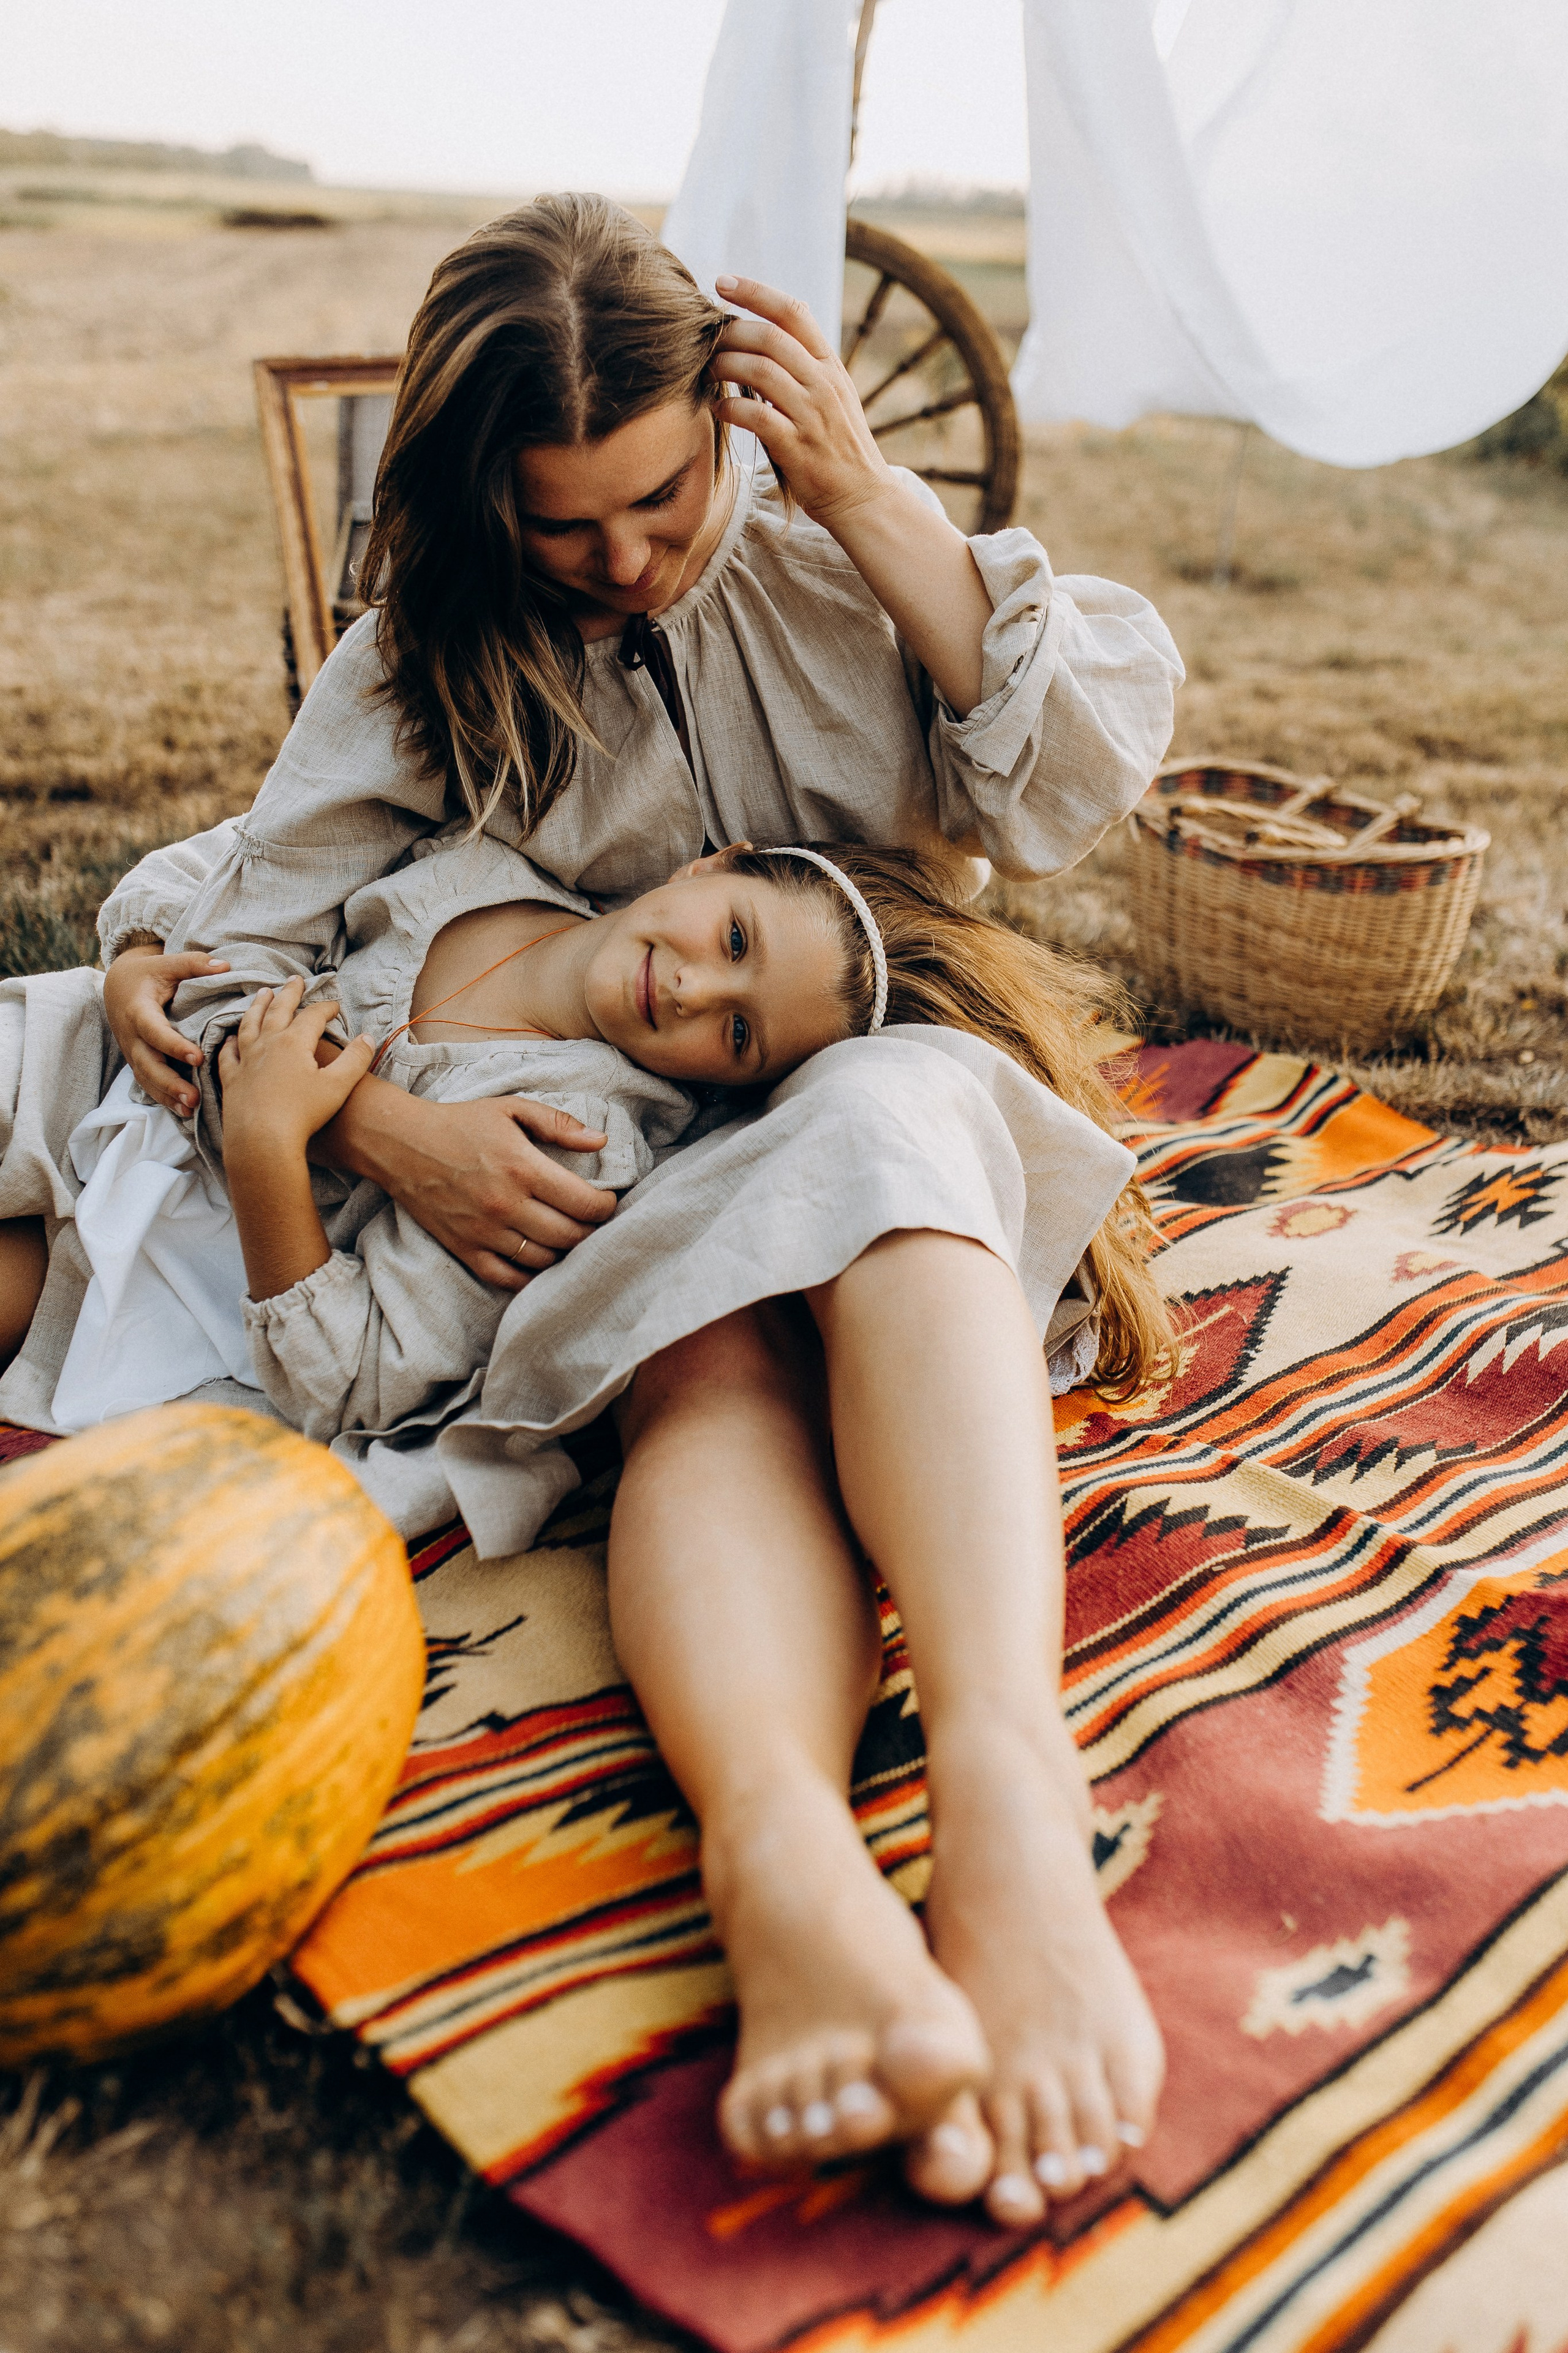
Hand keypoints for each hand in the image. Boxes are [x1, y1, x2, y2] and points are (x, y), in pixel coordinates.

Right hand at [103, 945, 230, 1115]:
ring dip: (167, 1097)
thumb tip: (224, 965)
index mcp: (138, 1011)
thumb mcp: (166, 963)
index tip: (197, 1057)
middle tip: (194, 1098)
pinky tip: (184, 1112)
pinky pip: (148, 1084)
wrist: (118, 986)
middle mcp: (132, 1036)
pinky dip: (163, 1099)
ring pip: (146, 1079)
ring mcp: (133, 1052)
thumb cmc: (147, 974)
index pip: (154, 1032)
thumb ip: (193, 964)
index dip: (174, 1046)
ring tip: (190, 1110)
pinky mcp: (138, 1062)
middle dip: (169, 1083)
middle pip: (147, 1064)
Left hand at [218, 980, 375, 1165]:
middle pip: (278, 1010)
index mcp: (294, 1042)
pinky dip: (231, 1042)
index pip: (313, 1016)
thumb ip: (355, 1059)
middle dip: (289, 993)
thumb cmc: (303, 1114)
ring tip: (262, 993)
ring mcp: (246, 1060)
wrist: (262, 1141)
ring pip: (250, 1024)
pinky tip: (232, 1038)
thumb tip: (367, 1037)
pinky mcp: (232, 1079)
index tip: (335, 1005)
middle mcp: (267, 1044)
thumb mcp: (338, 1086)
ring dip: (258, 1006)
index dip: (326, 1007)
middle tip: (295, 979)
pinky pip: (229, 1054)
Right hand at [313, 1081, 615, 1290]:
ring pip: (542, 1259)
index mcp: (522, 1168)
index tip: (608, 1203)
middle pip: (569, 1236)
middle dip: (591, 1232)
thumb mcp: (511, 1109)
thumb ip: (558, 1124)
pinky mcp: (464, 1248)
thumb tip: (602, 1141)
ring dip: (563, 1253)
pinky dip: (529, 1276)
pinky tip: (539, 1261)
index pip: (583, 1203)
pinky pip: (507, 1277)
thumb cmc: (460, 1123)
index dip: (606, 1208)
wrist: (401, 1143)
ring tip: (568, 1238)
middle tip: (593, 1224)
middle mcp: (505, 1204)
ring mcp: (483, 1231)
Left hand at [712, 276, 897, 532]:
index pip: (793, 312)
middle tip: (706, 337)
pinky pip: (757, 417)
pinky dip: (732, 408)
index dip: (755, 292)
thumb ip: (806, 366)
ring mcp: (812, 415)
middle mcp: (823, 384)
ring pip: (761, 371)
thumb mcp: (833, 395)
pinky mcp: (798, 447)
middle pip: (771, 338)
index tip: (723, 282)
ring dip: (726, 365)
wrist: (863, 497)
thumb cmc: (839, 447)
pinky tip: (718, 408)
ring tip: (707, 370)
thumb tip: (768, 334)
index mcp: (830, 365)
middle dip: (731, 331)